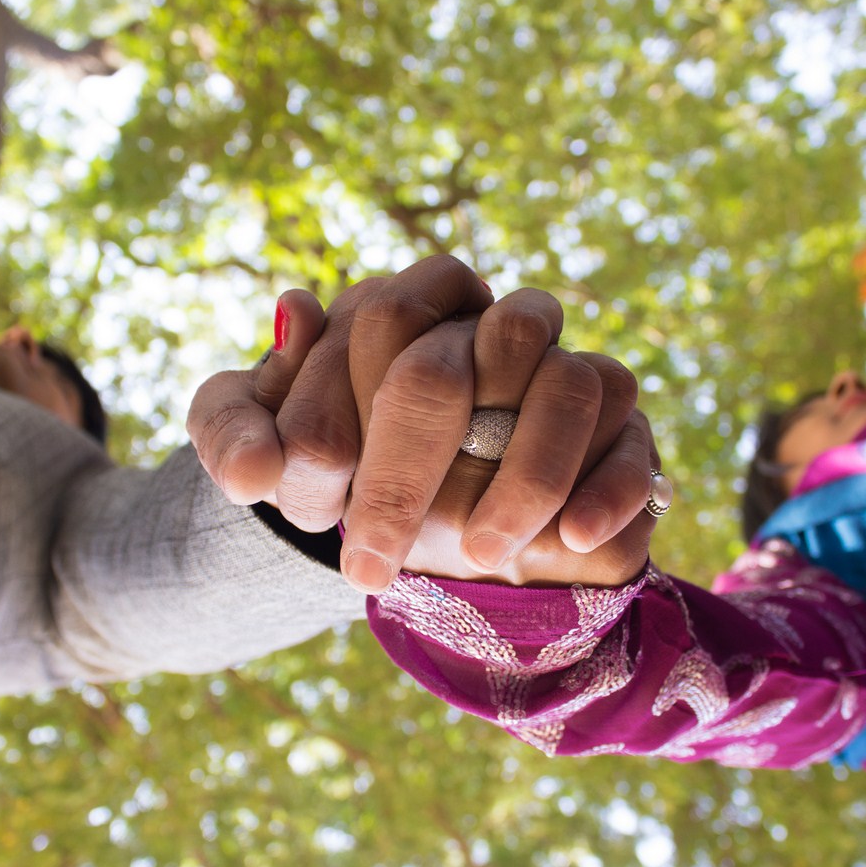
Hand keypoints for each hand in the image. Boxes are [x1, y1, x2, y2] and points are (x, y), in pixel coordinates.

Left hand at [188, 256, 655, 591]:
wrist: (425, 528)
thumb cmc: (335, 472)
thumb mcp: (260, 447)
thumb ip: (233, 432)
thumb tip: (254, 459)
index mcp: (407, 308)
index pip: (383, 317)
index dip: (342, 398)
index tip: (308, 484)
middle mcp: (494, 328)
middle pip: (469, 358)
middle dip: (409, 465)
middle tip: (365, 558)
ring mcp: (569, 376)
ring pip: (567, 386)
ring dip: (522, 476)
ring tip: (476, 554)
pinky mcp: (625, 437)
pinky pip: (632, 447)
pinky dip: (606, 493)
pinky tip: (568, 542)